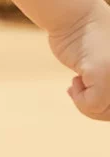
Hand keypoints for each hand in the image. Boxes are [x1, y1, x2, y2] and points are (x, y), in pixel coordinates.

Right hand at [48, 1, 109, 119]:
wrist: (74, 20)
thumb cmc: (85, 42)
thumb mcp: (102, 71)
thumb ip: (106, 89)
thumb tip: (105, 114)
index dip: (105, 110)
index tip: (89, 95)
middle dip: (94, 110)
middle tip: (80, 92)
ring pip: (103, 111)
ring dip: (85, 105)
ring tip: (78, 86)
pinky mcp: (104, 74)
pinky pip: (91, 104)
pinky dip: (78, 99)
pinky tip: (73, 82)